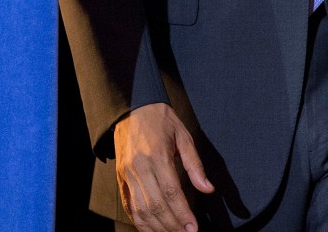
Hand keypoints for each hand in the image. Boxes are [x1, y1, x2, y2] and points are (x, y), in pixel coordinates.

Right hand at [113, 102, 214, 231]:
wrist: (132, 107)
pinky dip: (140, 223)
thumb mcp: (183, 135)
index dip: (183, 213)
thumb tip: (208, 188)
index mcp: (157, 155)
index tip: (193, 228)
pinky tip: (153, 229)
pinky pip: (129, 207)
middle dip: (172, 225)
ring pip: (141, 211)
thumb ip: (194, 163)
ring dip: (157, 228)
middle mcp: (140, 168)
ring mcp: (127, 175)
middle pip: (156, 206)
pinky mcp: (120, 179)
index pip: (171, 192)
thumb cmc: (161, 120)